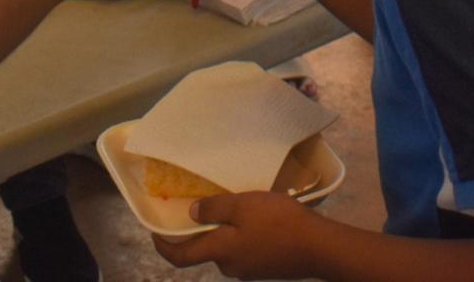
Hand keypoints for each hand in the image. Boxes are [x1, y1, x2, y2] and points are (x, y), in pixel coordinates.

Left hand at [152, 191, 329, 278]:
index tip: (154, 233)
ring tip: (233, 206)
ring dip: (223, 231)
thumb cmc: (278, 222)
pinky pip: (243, 250)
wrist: (318, 247)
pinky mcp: (264, 268)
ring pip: (226, 249)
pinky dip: (240, 236)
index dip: (163, 248)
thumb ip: (213, 210)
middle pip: (205, 250)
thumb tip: (191, 215)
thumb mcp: (242, 206)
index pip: (181, 257)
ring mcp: (249, 270)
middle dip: (199, 231)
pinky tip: (254, 219)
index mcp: (220, 251)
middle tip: (201, 204)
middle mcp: (231, 266)